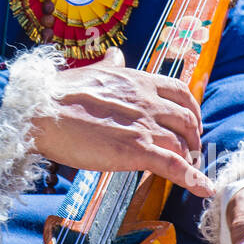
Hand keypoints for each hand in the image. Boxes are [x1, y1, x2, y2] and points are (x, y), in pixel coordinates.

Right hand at [31, 47, 211, 195]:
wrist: (41, 112)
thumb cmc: (59, 94)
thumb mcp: (92, 71)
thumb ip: (110, 65)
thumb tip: (116, 55)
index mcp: (138, 81)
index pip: (180, 92)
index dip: (191, 108)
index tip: (190, 121)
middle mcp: (147, 101)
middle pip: (187, 120)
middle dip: (193, 137)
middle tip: (190, 150)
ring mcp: (144, 126)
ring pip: (182, 145)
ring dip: (189, 160)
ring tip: (187, 171)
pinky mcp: (136, 151)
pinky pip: (174, 166)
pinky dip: (193, 179)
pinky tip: (203, 189)